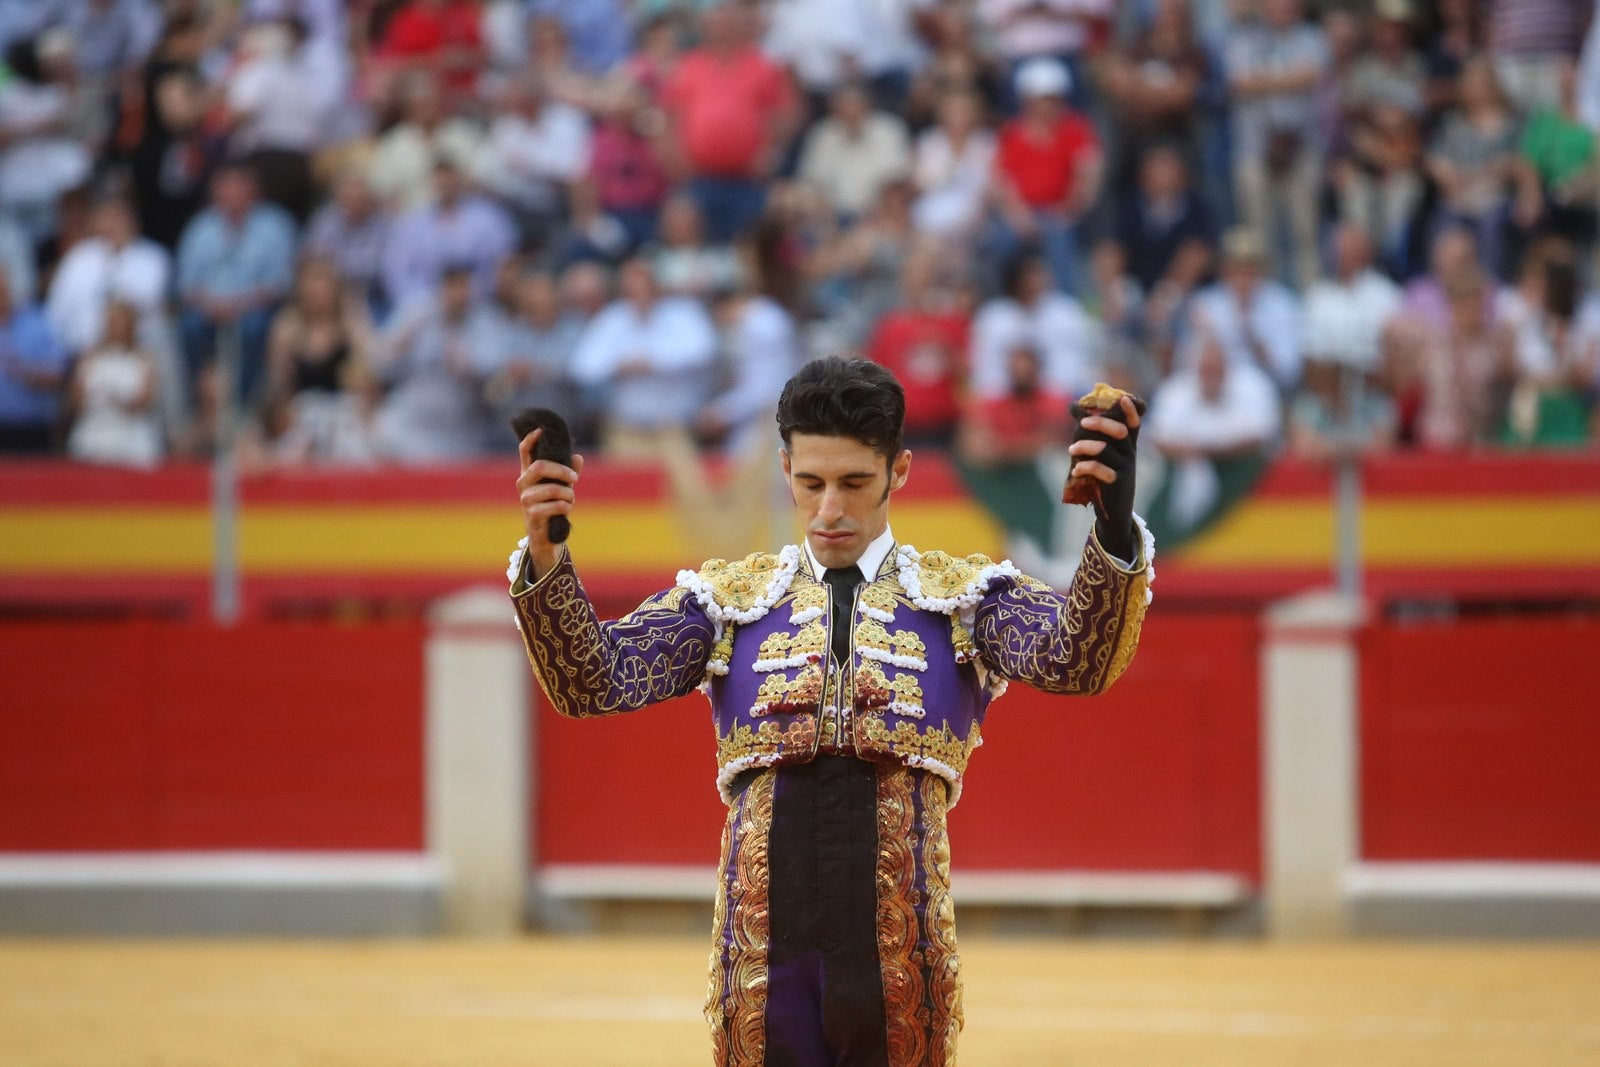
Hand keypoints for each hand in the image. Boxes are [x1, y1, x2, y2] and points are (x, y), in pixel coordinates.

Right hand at [516, 428, 583, 577]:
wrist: (546, 536)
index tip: (540, 430)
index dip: (530, 439)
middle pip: (540, 466)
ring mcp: (526, 499)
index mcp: (529, 473)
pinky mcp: (532, 514)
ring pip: (552, 489)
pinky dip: (566, 507)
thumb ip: (569, 472)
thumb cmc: (553, 507)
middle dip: (562, 471)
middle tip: (575, 479)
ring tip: (570, 500)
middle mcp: (523, 484)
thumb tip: (578, 457)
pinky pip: (555, 505)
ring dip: (568, 494)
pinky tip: (567, 510)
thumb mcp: (563, 487)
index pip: (525, 451)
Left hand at [1068, 394, 1141, 559]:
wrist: (1115, 512)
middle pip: (1120, 432)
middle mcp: (1129, 454)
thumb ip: (1093, 434)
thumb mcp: (1103, 457)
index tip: (1122, 399)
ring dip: (1085, 446)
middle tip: (1081, 423)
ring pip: (1106, 450)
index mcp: (1127, 445)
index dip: (1130, 412)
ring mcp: (1125, 469)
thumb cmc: (1105, 479)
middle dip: (1100, 423)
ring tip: (1071, 450)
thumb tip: (1074, 407)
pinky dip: (1086, 467)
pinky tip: (1076, 471)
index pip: (1133, 424)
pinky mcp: (1118, 483)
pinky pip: (1102, 470)